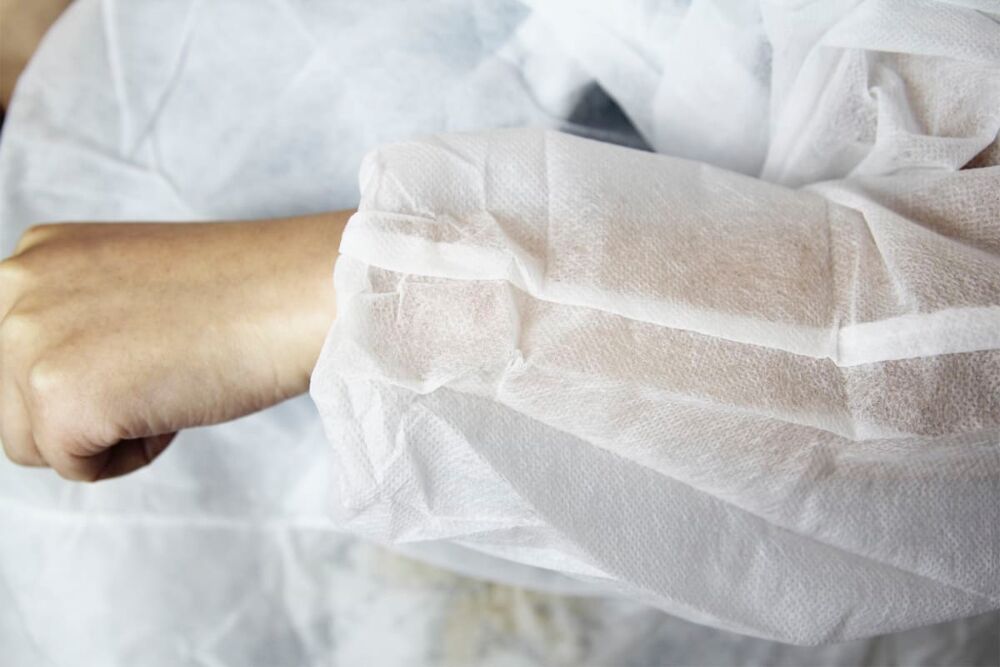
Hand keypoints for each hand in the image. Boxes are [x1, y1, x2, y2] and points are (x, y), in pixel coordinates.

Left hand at [0, 212, 348, 480]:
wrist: (301, 291)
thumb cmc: (244, 292)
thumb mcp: (129, 285)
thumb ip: (75, 316)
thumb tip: (51, 385)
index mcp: (34, 254)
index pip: (12, 355)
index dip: (88, 371)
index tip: (144, 354)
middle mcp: (14, 287)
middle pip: (9, 402)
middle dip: (85, 407)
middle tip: (165, 369)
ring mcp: (29, 341)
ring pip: (29, 443)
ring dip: (104, 433)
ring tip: (171, 383)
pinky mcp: (61, 399)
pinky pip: (78, 468)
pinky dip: (134, 455)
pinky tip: (180, 402)